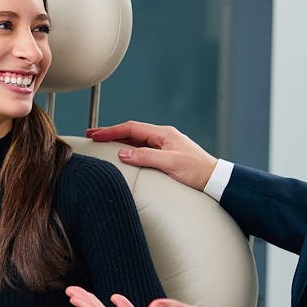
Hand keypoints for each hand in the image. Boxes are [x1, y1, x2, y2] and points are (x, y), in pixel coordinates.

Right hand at [86, 121, 217, 190]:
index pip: (131, 128)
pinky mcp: (166, 155)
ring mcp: (164, 145)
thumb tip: (123, 153)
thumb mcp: (170, 163)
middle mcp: (163, 136)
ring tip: (102, 143)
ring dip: (118, 141)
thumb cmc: (196, 170)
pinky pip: (142, 148)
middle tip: (92, 135)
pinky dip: (129, 149)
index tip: (95, 134)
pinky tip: (121, 153)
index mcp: (163, 134)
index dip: (111, 131)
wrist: (214, 178)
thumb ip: (146, 157)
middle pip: (131, 132)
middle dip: (111, 133)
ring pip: (136, 140)